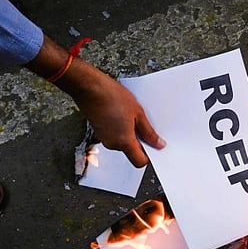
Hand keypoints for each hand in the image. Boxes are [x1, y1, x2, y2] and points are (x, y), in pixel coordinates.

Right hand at [25, 36, 164, 167]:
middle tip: (144, 125)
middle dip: (139, 141)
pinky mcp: (99, 131)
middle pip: (131, 152)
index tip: (154, 145)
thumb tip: (158, 144)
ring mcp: (104, 138)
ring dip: (129, 133)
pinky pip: (114, 135)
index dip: (148, 155)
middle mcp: (112, 144)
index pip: (139, 162)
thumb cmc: (112, 96)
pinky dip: (120, 129)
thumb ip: (149, 132)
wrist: (89, 86)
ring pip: (122, 143)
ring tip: (131, 116)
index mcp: (124, 142)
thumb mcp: (138, 113)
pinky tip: (122, 114)